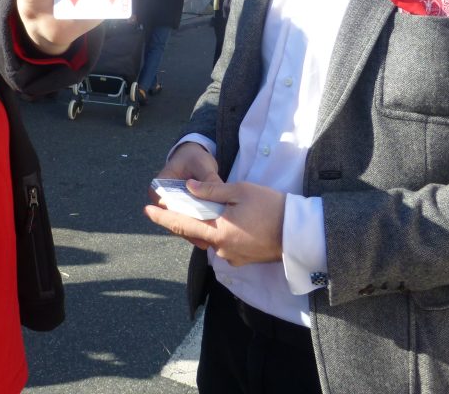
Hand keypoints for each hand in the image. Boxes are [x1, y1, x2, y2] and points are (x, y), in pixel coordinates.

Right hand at [145, 142, 220, 249]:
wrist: (194, 158)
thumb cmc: (195, 158)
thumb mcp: (202, 165)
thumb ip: (208, 179)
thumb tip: (216, 190)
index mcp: (159, 185)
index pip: (165, 205)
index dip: (180, 216)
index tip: (196, 225)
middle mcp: (162, 199)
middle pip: (173, 218)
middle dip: (189, 229)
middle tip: (205, 241)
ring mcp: (171, 207)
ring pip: (180, 223)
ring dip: (194, 232)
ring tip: (210, 243)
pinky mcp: (182, 211)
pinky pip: (188, 222)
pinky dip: (198, 228)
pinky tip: (211, 238)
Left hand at [145, 178, 286, 266]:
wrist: (301, 233)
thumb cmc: (272, 207)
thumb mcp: (240, 191)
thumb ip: (212, 190)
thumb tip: (189, 188)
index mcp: (218, 232)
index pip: (182, 225)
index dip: (162, 217)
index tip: (147, 210)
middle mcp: (221, 249)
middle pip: (195, 233)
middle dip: (184, 219)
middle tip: (174, 203)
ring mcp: (233, 257)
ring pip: (211, 238)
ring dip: (206, 225)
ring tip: (207, 208)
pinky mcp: (244, 259)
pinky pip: (224, 244)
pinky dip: (221, 232)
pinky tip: (229, 219)